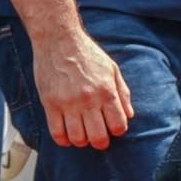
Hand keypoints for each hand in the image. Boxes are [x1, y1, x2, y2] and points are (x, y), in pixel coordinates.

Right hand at [33, 27, 132, 149]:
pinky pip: (56, 132)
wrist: (58, 38)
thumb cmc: (86, 52)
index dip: (117, 131)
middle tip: (98, 137)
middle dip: (101, 142)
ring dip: (82, 141)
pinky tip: (67, 135)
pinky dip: (63, 140)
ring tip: (82, 134)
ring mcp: (68, 103)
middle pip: (98, 137)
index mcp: (106, 91)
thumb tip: (129, 115)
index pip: (118, 125)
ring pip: (78, 138)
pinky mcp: (50, 103)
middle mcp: (88, 99)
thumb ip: (122, 93)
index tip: (112, 127)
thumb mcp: (111, 68)